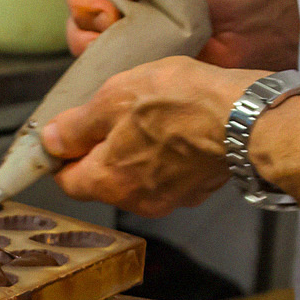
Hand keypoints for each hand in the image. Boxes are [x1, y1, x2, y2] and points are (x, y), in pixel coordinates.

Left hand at [42, 56, 260, 215]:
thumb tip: (50, 140)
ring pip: (138, 174)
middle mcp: (137, 200)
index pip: (66, 180)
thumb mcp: (115, 98)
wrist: (249, 118)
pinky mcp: (198, 189)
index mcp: (108, 181)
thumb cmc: (184, 103)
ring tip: (154, 112)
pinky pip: (170, 173)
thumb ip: (77, 125)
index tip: (69, 132)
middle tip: (117, 111)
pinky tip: (180, 125)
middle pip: (103, 178)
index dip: (62, 154)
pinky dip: (168, 153)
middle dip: (104, 147)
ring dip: (138, 148)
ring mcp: (171, 198)